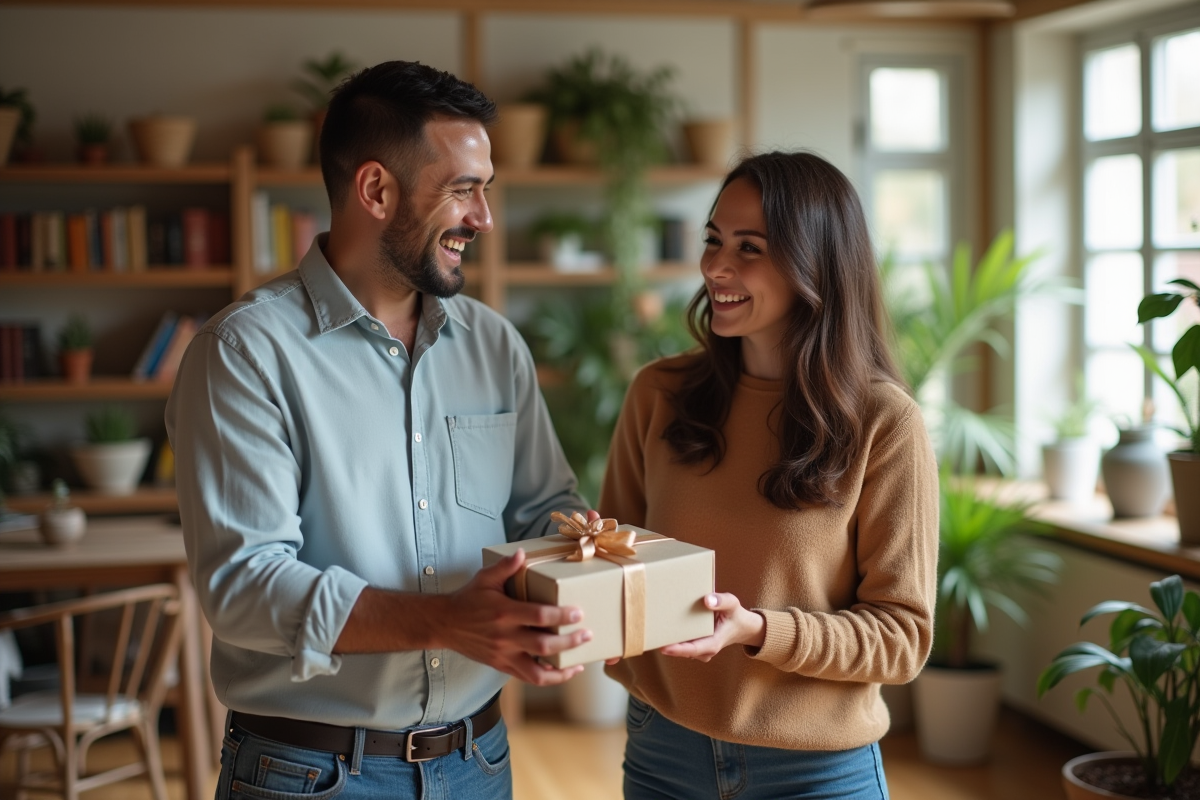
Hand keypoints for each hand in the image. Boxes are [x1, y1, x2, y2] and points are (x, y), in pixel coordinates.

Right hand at [434, 548, 591, 685]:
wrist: (445, 624)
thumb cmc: (468, 599)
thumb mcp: (484, 578)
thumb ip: (505, 567)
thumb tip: (523, 554)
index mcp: (504, 613)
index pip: (538, 616)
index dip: (561, 616)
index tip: (579, 612)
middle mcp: (505, 637)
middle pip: (544, 646)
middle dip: (569, 642)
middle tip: (588, 634)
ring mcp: (504, 654)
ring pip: (538, 671)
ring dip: (562, 669)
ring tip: (580, 662)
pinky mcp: (502, 666)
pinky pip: (529, 678)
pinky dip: (549, 679)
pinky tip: (564, 672)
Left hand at [658, 593, 764, 662]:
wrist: (740, 627)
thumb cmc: (735, 615)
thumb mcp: (732, 604)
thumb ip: (721, 601)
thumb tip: (707, 600)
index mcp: (713, 644)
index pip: (692, 649)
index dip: (678, 650)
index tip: (663, 647)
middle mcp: (703, 650)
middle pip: (681, 649)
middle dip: (666, 642)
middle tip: (648, 632)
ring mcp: (698, 650)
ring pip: (678, 647)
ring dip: (666, 639)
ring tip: (651, 627)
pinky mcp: (693, 645)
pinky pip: (679, 642)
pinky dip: (671, 635)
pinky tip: (660, 625)